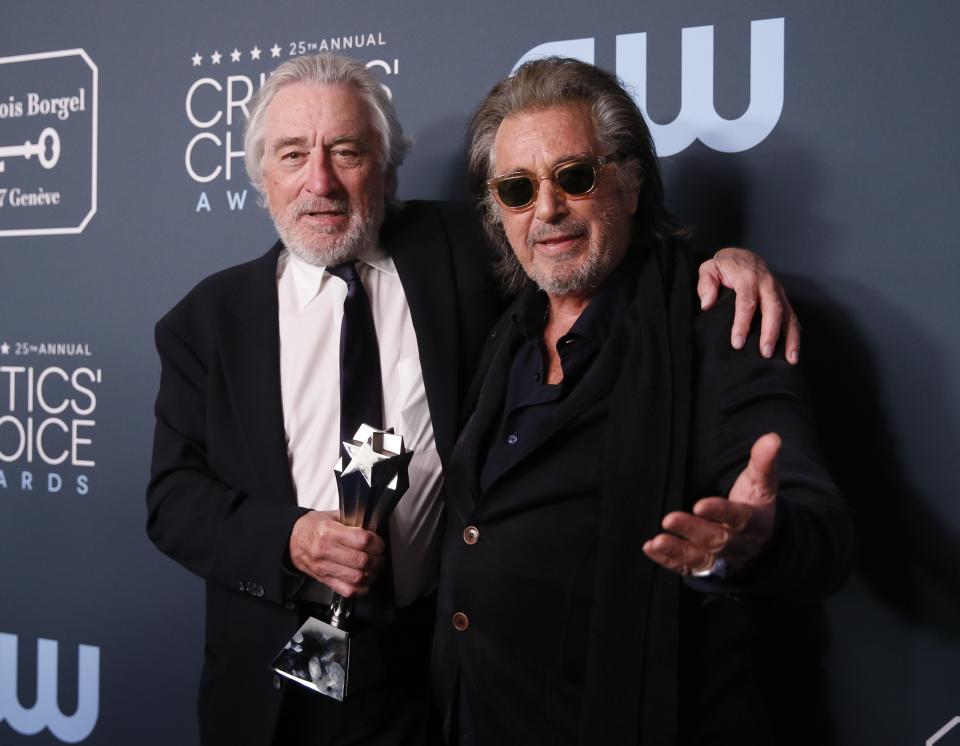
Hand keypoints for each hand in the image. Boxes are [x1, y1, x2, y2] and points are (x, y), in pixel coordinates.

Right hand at [289, 510, 385, 596]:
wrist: (292, 539)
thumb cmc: (313, 527)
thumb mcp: (332, 516)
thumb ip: (353, 520)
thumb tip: (374, 527)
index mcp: (329, 531)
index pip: (362, 540)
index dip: (377, 542)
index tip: (379, 543)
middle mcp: (326, 550)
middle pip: (362, 560)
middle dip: (377, 559)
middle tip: (379, 556)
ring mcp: (324, 567)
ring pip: (357, 577)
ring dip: (371, 574)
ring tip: (374, 568)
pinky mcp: (324, 580)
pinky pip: (347, 590)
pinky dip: (361, 588)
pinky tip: (365, 580)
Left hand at [643, 433, 779, 576]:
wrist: (758, 540)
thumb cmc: (754, 503)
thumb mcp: (761, 483)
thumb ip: (763, 462)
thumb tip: (772, 438)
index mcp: (755, 524)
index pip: (739, 518)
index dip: (720, 512)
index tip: (699, 504)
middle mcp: (739, 545)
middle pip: (717, 539)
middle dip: (693, 530)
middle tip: (669, 519)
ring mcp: (722, 560)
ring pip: (701, 558)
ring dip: (678, 550)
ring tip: (657, 541)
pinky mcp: (705, 567)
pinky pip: (686, 566)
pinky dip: (668, 559)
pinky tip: (651, 548)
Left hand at [697, 248, 800, 363]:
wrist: (743, 256)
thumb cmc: (725, 266)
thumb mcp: (709, 269)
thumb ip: (706, 285)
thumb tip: (707, 305)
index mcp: (748, 277)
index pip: (746, 302)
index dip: (742, 323)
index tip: (737, 342)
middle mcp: (767, 284)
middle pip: (772, 309)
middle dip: (770, 332)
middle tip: (764, 352)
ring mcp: (778, 292)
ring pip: (788, 314)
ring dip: (789, 337)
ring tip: (789, 358)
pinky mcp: (783, 299)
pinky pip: (792, 317)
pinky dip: (795, 334)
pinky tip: (793, 351)